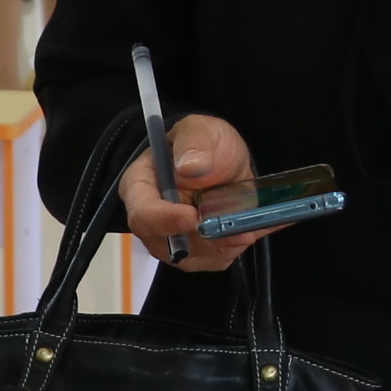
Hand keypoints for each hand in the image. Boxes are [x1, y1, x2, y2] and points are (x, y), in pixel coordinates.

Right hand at [116, 111, 254, 273]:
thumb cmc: (203, 143)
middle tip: (233, 227)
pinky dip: (238, 244)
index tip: (193, 216)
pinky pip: (216, 260)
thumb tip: (189, 166)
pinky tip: (251, 223)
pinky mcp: (198, 253)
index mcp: (140, 187)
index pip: (143, 214)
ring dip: (224, 242)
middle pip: (168, 246)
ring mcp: (174, 241)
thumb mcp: (201, 130)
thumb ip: (194, 143)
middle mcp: (152, 221)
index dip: (166, 220)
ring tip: (245, 218)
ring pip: (195, 257)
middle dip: (204, 239)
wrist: (224, 160)